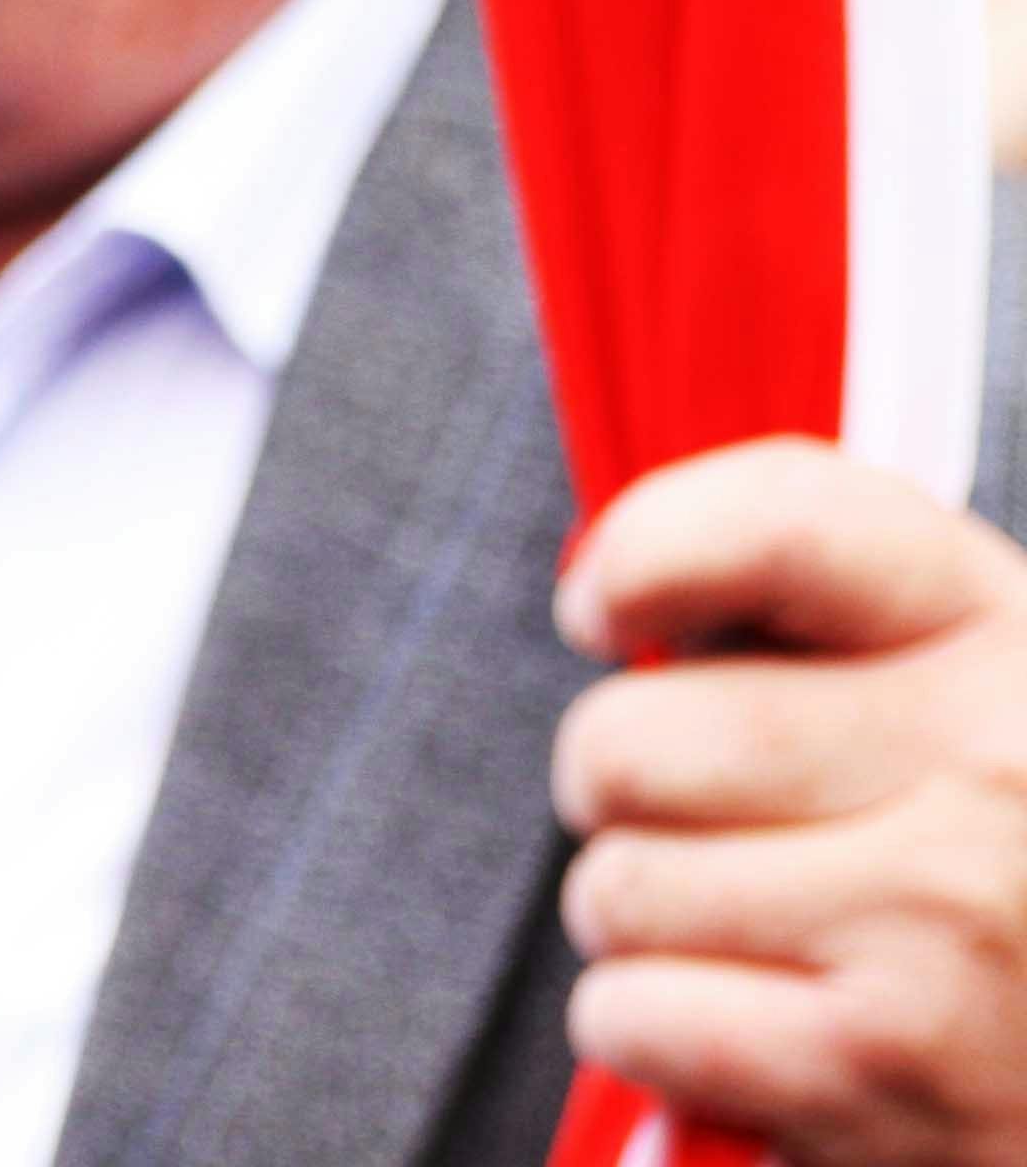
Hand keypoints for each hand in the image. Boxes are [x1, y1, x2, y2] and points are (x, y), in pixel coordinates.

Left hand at [550, 436, 1026, 1164]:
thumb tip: (605, 602)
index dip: (646, 556)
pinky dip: (652, 1033)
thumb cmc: (1000, 868)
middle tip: (711, 836)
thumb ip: (813, 633)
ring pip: (618, 888)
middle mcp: (993, 768)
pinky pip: (634, 1016)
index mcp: (1008, 642)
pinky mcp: (888, 1068)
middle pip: (631, 739)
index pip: (781, 523)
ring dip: (644, 929)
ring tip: (760, 944)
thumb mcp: (961, 707)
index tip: (605, 614)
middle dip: (623, 798)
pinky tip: (754, 1033)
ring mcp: (946, 920)